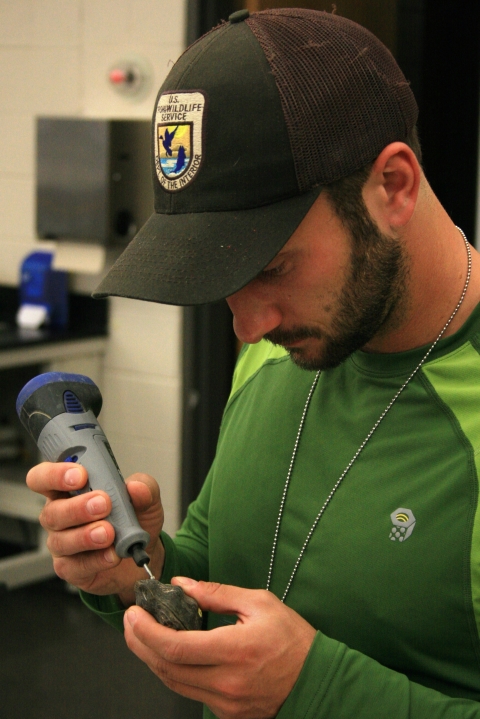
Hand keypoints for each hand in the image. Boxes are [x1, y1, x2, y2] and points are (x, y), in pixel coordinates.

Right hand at [26, 462, 164, 602]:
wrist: (144, 553)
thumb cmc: (133, 519)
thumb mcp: (145, 497)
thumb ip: (144, 487)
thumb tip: (136, 487)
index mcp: (68, 490)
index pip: (44, 478)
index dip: (55, 475)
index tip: (80, 475)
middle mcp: (60, 515)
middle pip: (51, 511)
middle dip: (77, 508)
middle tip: (103, 504)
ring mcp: (62, 543)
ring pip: (61, 541)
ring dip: (85, 536)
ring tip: (109, 533)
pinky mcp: (70, 568)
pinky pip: (75, 566)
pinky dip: (96, 560)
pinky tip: (112, 554)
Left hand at [124, 578, 315, 718]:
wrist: (315, 679)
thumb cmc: (292, 640)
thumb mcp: (260, 603)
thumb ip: (217, 593)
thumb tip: (183, 585)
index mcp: (235, 650)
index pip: (176, 647)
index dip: (146, 632)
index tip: (134, 614)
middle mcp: (226, 681)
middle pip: (166, 668)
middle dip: (139, 643)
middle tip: (130, 621)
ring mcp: (225, 701)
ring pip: (173, 683)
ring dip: (151, 658)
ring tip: (140, 634)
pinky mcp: (225, 711)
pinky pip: (188, 691)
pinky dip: (171, 671)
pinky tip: (166, 653)